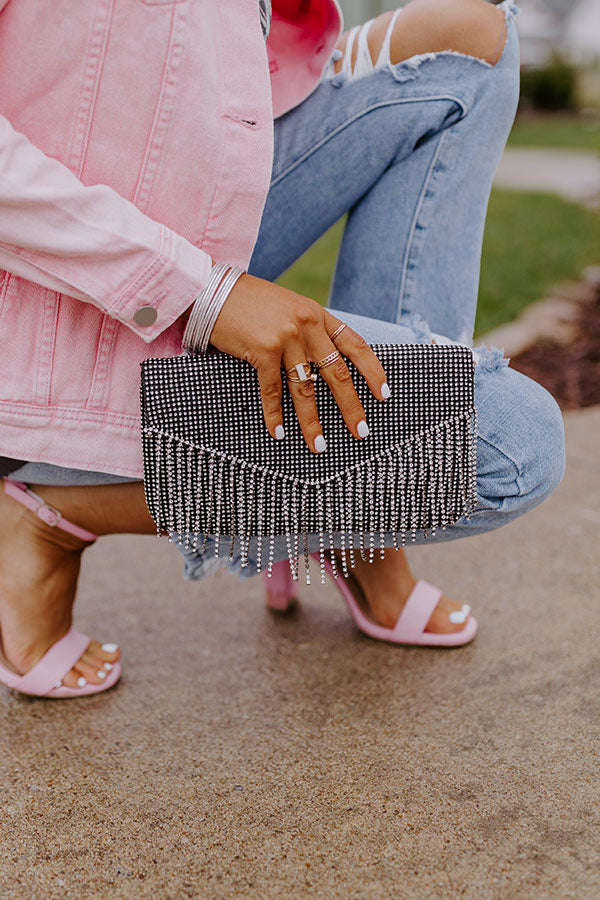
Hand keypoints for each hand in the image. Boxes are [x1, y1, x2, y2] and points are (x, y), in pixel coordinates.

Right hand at [206, 273, 389, 452]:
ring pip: (306, 388)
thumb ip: (308, 332)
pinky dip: (275, 416)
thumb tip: (322, 369)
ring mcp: (286, 337)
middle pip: (337, 372)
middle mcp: (307, 324)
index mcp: (318, 314)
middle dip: (351, 406)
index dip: (373, 371)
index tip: (384, 395)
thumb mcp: (289, 309)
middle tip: (361, 431)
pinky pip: (273, 391)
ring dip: (312, 421)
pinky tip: (279, 433)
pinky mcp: (263, 349)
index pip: (355, 345)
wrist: (214, 289)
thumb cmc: (250, 303)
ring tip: (319, 445)